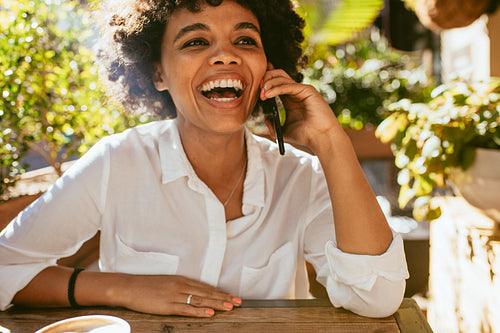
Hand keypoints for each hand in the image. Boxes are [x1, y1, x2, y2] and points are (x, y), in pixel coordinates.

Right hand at [119, 275, 240, 316]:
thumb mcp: (167, 282)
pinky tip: (210, 314)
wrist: (129, 287)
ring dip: (217, 304)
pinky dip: (200, 311)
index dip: (220, 292)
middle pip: (207, 293)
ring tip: (230, 307)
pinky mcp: (167, 305)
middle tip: (238, 302)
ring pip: (200, 300)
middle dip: (224, 298)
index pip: (206, 287)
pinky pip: (187, 309)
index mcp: (181, 280)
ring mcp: (174, 295)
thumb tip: (194, 293)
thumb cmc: (146, 286)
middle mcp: (181, 286)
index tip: (232, 296)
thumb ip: (181, 287)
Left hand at [260, 64, 343, 152]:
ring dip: (269, 83)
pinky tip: (268, 95)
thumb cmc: (305, 135)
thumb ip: (274, 127)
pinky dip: (277, 88)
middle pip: (277, 74)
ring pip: (281, 77)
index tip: (256, 90)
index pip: (275, 82)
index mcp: (290, 98)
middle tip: (259, 90)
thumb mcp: (284, 131)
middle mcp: (296, 91)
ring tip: (262, 94)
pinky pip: (288, 85)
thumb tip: (266, 120)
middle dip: (265, 79)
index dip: (264, 82)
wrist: (320, 138)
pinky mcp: (307, 90)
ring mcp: (302, 89)